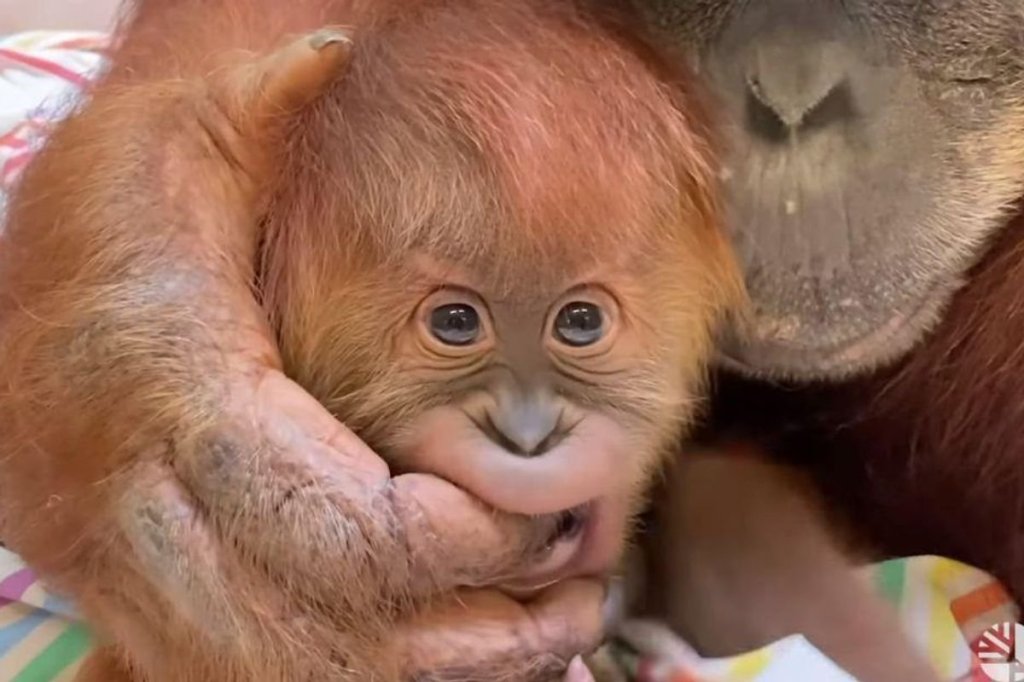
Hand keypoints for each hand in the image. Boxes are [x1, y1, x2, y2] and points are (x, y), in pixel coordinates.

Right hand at [0, 30, 602, 680]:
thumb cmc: (97, 223)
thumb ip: (254, 98)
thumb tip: (333, 45)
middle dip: (468, 643)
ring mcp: (122, 572)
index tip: (543, 518)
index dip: (459, 546)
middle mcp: (132, 508)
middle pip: (319, 637)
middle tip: (576, 611)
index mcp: (164, 394)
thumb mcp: (168, 139)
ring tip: (542, 646)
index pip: (335, 529)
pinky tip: (451, 656)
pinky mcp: (134, 601)